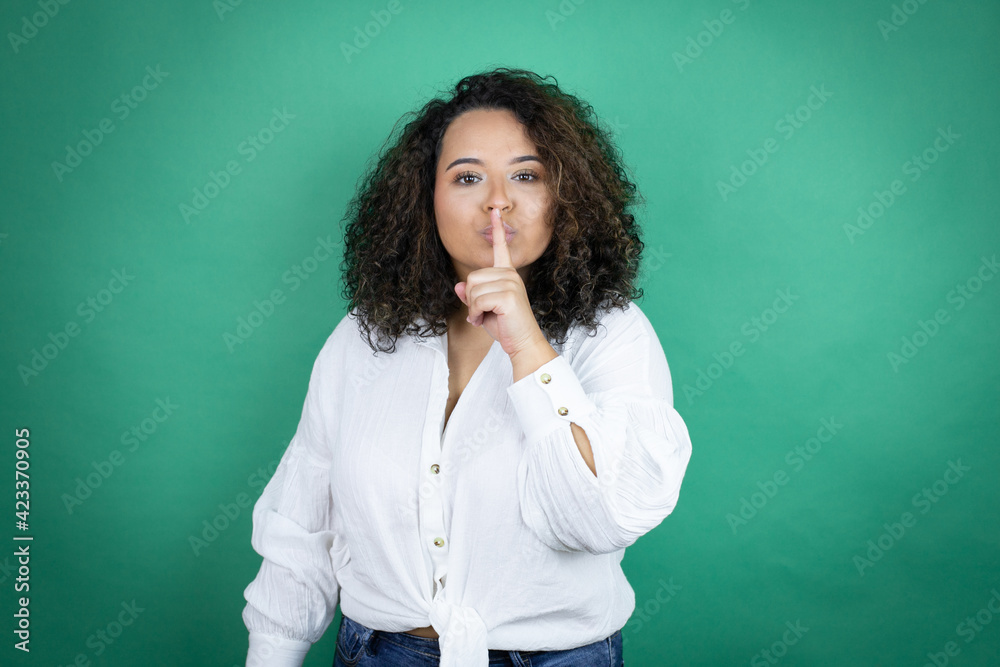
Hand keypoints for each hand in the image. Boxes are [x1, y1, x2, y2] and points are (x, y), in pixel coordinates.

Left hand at [454, 208, 546, 356]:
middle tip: (482, 313)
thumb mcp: (483, 308)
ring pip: (473, 289)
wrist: (522, 343)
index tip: (496, 211)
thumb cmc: (505, 326)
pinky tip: (484, 320)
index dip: (497, 229)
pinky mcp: (508, 295)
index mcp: (507, 274)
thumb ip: (472, 295)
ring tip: (485, 317)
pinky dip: (476, 314)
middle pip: (472, 277)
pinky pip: (477, 300)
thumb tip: (459, 285)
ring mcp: (510, 283)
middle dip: (471, 299)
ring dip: (473, 308)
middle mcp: (510, 274)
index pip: (501, 248)